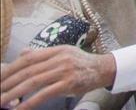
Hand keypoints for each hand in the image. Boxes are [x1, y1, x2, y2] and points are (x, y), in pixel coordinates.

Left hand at [0, 46, 116, 107]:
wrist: (104, 69)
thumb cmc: (82, 63)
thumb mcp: (64, 53)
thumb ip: (43, 54)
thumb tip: (23, 53)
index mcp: (55, 51)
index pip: (27, 58)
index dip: (10, 68)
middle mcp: (58, 59)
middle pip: (27, 71)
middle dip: (7, 83)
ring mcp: (63, 71)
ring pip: (32, 82)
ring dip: (13, 94)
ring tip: (0, 102)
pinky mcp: (68, 84)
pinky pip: (44, 94)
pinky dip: (29, 102)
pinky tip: (19, 109)